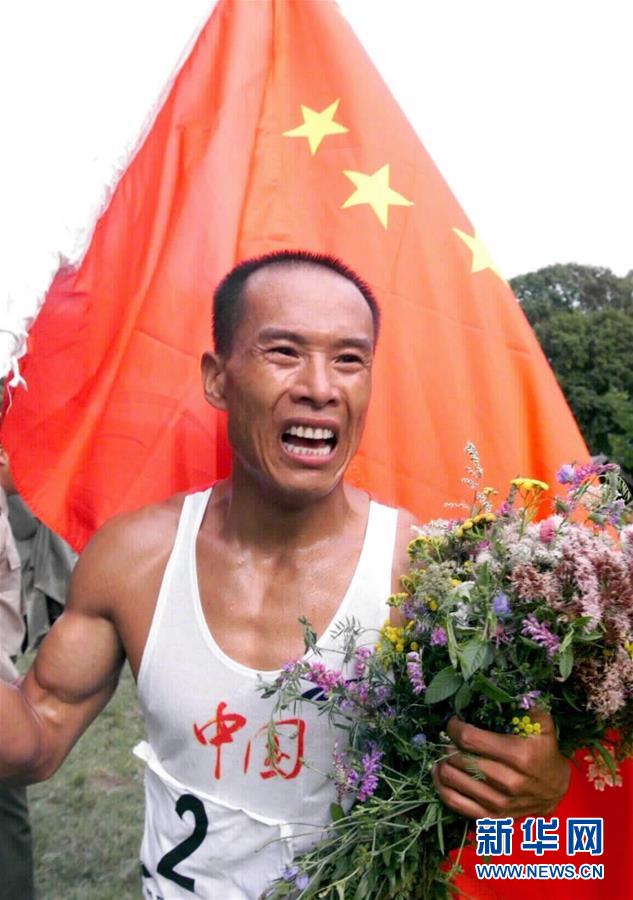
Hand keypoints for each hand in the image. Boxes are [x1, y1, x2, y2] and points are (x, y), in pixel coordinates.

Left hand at [432, 709, 569, 819]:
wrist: (556, 791)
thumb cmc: (544, 752)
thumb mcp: (542, 725)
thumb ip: (524, 706)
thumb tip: (498, 691)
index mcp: (519, 756)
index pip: (470, 740)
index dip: (455, 728)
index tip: (453, 722)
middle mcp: (508, 782)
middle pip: (458, 759)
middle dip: (448, 744)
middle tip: (449, 738)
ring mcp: (499, 804)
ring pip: (452, 780)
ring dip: (442, 763)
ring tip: (444, 753)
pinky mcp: (492, 819)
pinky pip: (455, 803)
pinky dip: (441, 787)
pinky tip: (440, 774)